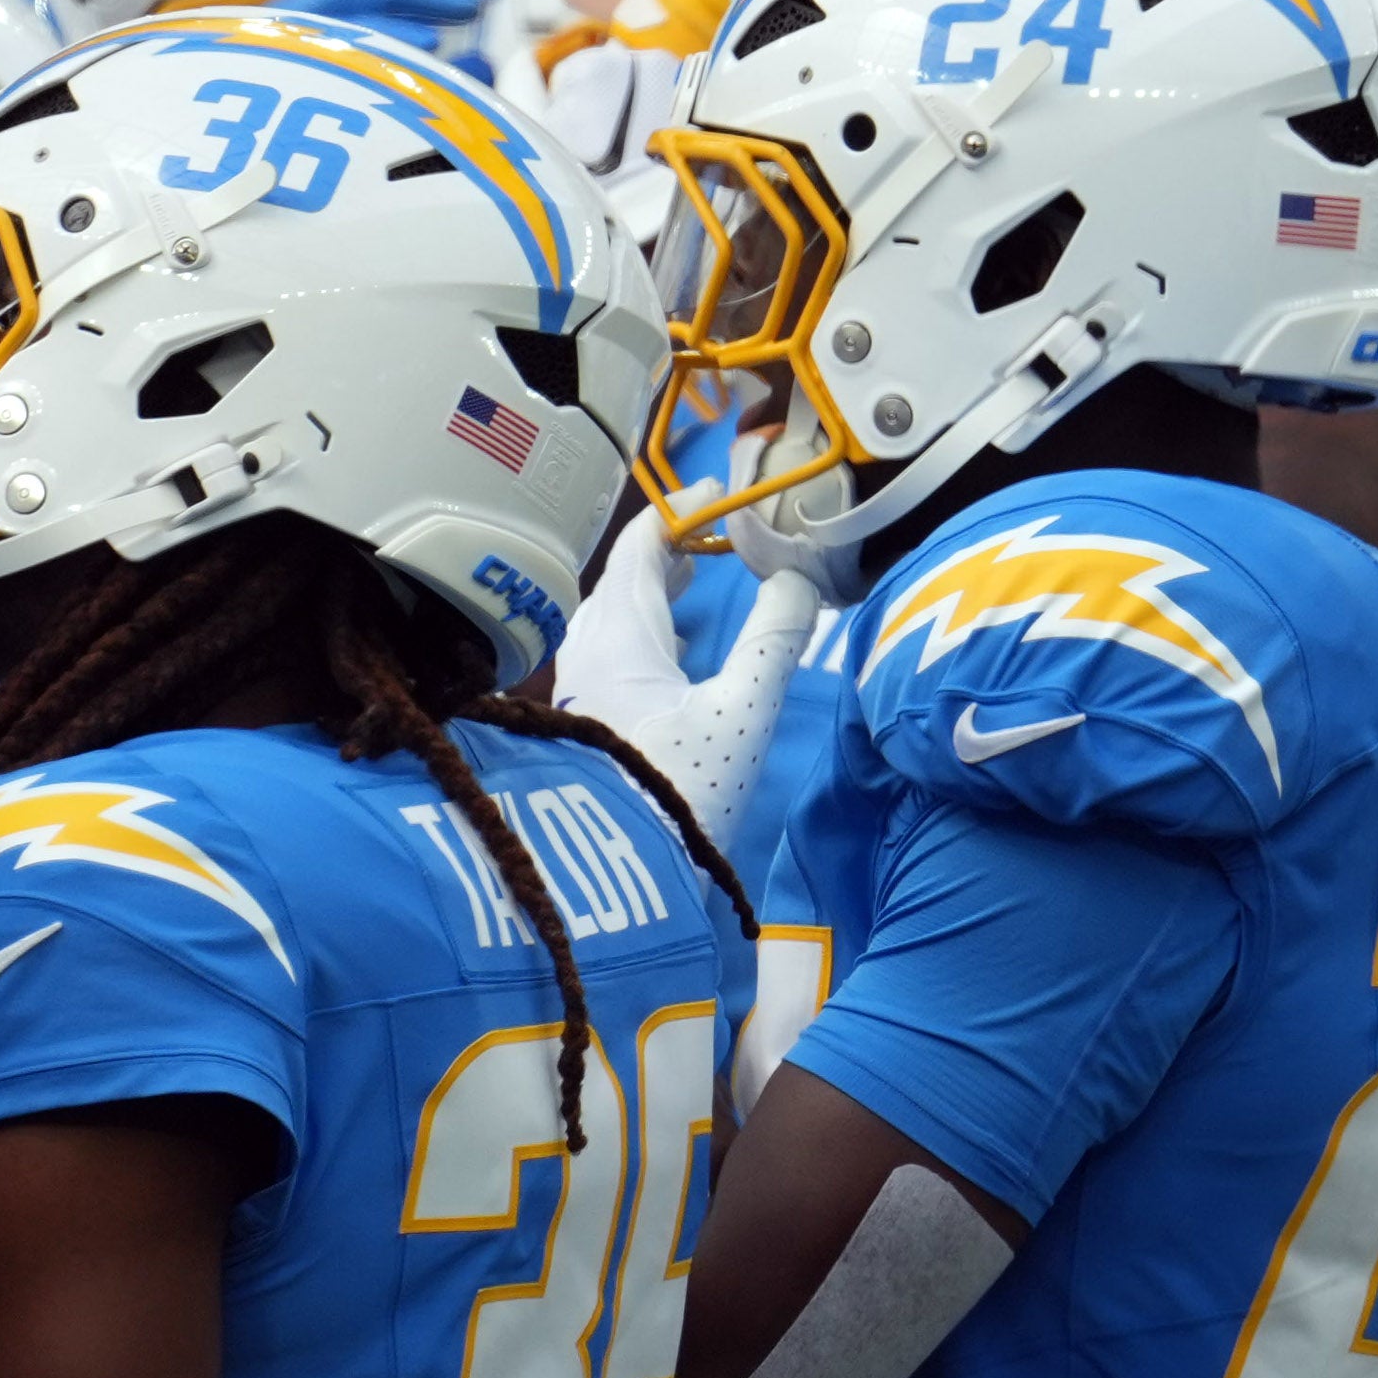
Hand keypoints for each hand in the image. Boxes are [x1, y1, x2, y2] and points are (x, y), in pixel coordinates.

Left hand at [537, 505, 823, 876]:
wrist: (610, 883)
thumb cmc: (678, 793)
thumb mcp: (744, 713)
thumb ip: (776, 640)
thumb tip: (799, 579)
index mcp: (621, 632)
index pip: (642, 544)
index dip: (681, 510)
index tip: (720, 494)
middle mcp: (587, 651)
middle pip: (623, 578)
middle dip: (668, 548)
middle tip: (713, 534)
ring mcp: (577, 690)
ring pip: (611, 617)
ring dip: (651, 591)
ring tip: (690, 584)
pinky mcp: (582, 726)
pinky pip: (609, 653)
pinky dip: (642, 631)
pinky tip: (666, 656)